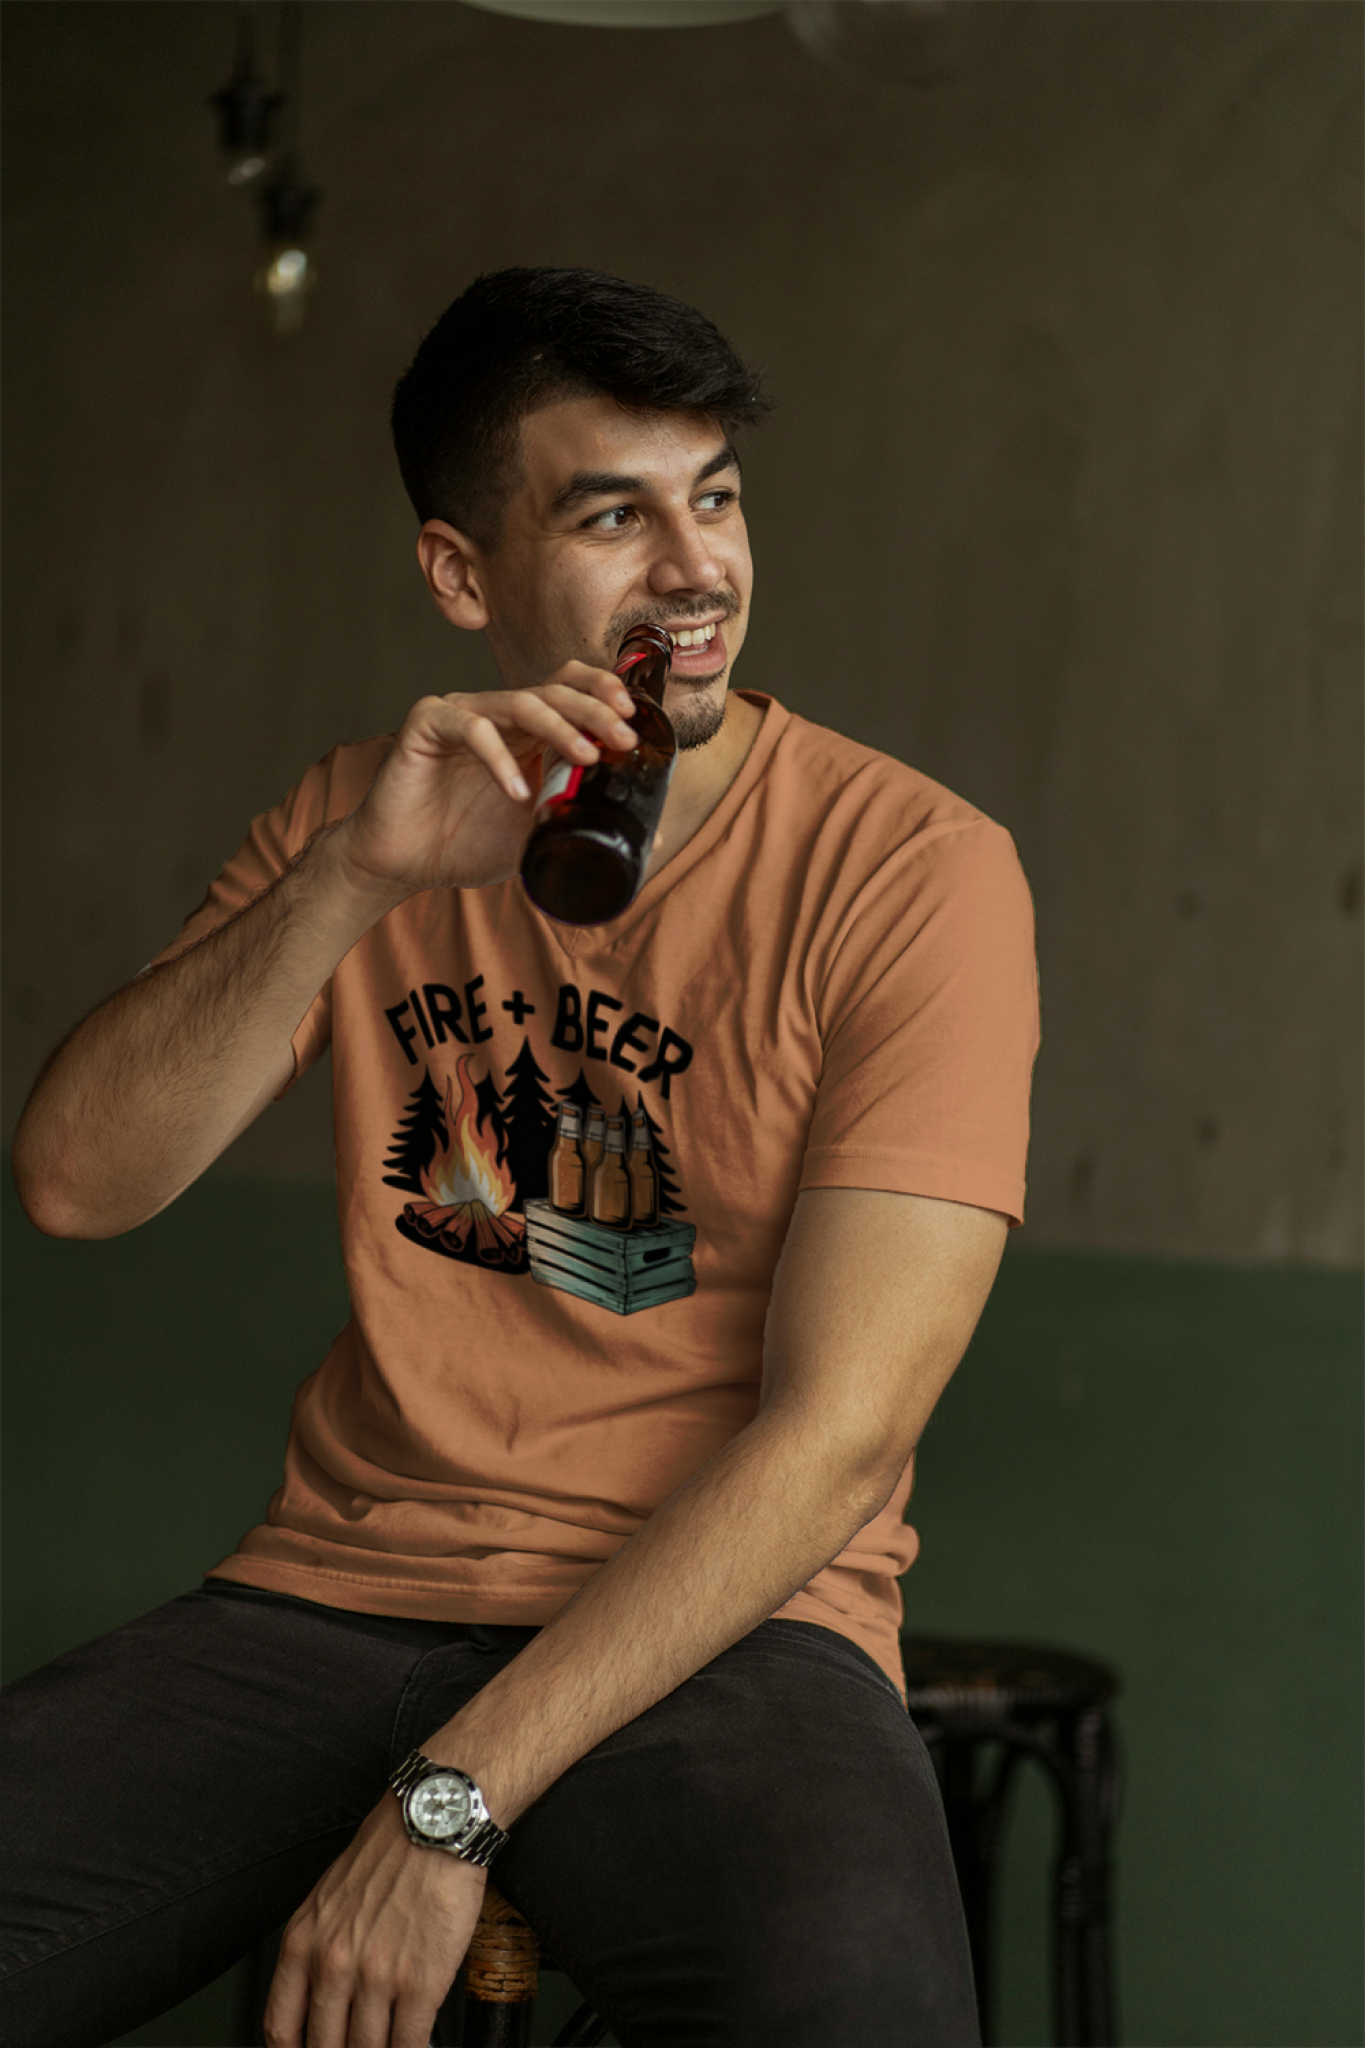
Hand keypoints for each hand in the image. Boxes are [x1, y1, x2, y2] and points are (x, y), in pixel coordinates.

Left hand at [263, 1796, 487, 2047]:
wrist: (435, 1824)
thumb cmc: (387, 1853)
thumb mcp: (327, 1899)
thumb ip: (316, 1949)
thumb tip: (319, 1999)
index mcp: (303, 1943)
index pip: (281, 2028)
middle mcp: (333, 1965)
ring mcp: (377, 1978)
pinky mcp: (421, 1984)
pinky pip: (409, 2044)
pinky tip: (414, 2047)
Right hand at [337, 664, 638, 899]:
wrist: (403, 862)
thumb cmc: (466, 843)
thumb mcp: (538, 837)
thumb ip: (584, 825)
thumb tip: (654, 835)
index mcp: (527, 732)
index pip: (570, 687)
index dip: (602, 689)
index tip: (633, 715)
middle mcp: (498, 714)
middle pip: (554, 689)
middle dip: (594, 709)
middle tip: (622, 736)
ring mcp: (462, 713)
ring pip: (519, 702)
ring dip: (559, 727)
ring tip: (586, 757)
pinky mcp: (427, 724)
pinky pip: (470, 728)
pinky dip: (498, 759)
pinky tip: (516, 792)